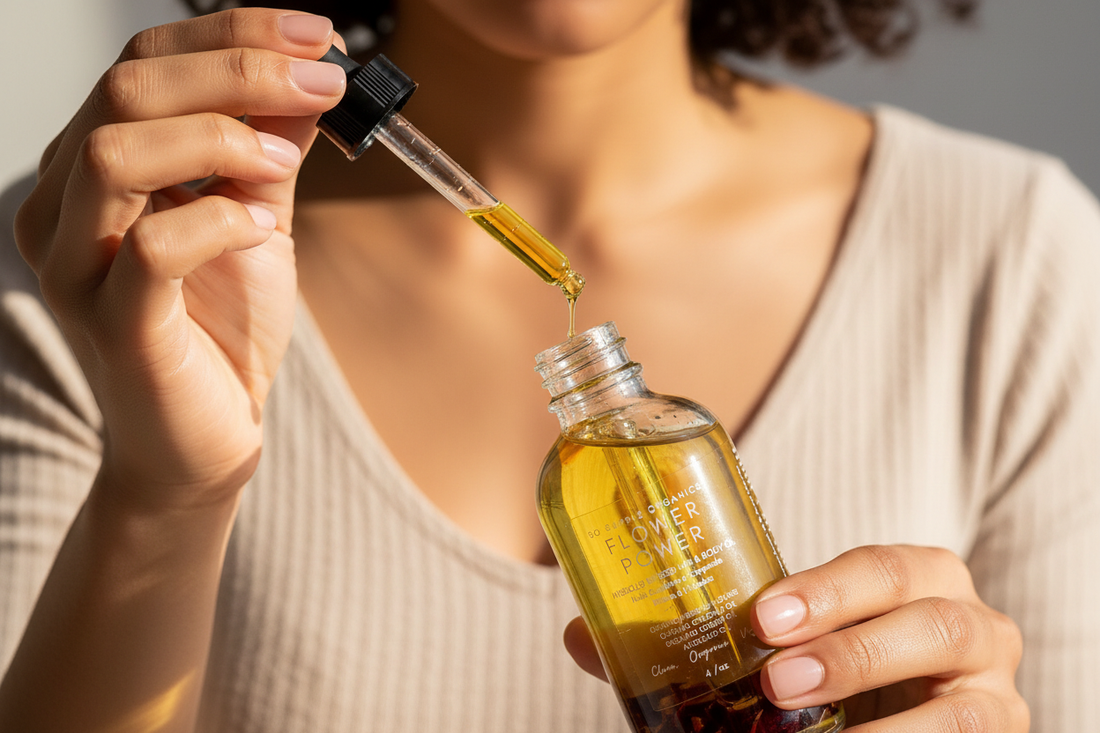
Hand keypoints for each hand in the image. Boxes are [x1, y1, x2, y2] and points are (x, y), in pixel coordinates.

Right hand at [13, 9, 345, 509]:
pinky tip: (264, 228)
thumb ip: (269, 152)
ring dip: (219, 137)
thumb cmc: (223, 328)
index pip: (143, 62)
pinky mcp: (113, 324)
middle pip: (125, 89)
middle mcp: (64, 207)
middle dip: (238, 70)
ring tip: (285, 162)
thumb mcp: (257, 218)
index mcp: (91, 169)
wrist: (207, 437)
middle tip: (323, 81)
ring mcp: (76, 267)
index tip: (319, 36)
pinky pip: (150, 248)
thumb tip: (307, 77)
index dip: (233, 34)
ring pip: (114, 152)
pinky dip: (220, 221)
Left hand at [564, 545, 1027, 731]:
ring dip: (884, 718)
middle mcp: (970, 623)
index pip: (886, 566)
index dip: (831, 588)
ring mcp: (993, 691)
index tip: (764, 618)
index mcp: (915, 579)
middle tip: (777, 678)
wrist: (890, 720)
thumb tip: (584, 634)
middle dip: (855, 648)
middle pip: (934, 619)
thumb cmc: (833, 675)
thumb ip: (697, 640)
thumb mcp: (776, 649)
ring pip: (965, 703)